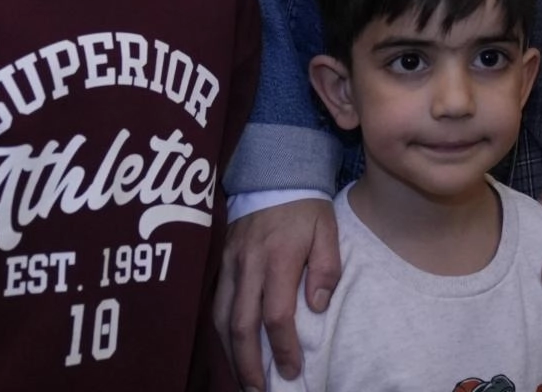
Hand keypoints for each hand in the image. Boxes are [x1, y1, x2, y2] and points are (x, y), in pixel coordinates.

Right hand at [215, 197, 339, 389]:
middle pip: (240, 324)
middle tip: (259, 390)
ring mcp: (228, 263)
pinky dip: (220, 332)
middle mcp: (247, 264)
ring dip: (230, 353)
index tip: (293, 370)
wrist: (273, 171)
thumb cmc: (305, 206)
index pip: (276, 314)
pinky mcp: (219, 261)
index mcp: (277, 257)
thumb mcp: (327, 229)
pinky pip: (214, 304)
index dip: (282, 347)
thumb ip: (325, 267)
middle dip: (248, 363)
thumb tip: (316, 306)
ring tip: (243, 379)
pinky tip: (229, 348)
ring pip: (221, 318)